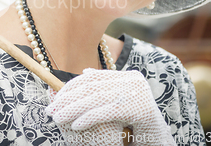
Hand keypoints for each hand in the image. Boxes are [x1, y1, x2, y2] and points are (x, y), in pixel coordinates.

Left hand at [46, 69, 175, 145]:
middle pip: (92, 86)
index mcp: (129, 76)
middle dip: (67, 98)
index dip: (71, 87)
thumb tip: (85, 72)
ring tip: (57, 118)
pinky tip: (75, 125)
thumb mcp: (119, 104)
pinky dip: (88, 118)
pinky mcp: (139, 108)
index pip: (93, 77)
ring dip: (72, 109)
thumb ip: (105, 89)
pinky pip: (106, 111)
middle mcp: (134, 80)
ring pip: (96, 98)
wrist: (160, 142)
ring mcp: (137, 92)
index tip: (54, 98)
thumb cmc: (139, 126)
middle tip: (50, 110)